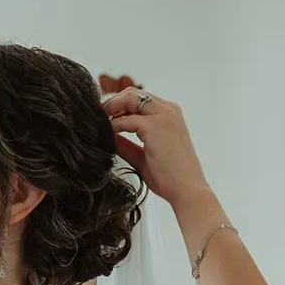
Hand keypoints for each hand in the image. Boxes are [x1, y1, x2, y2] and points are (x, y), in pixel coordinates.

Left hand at [102, 87, 212, 208]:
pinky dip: (113, 125)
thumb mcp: (144, 156)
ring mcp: (164, 116)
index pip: (140, 99)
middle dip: (112, 102)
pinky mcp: (156, 126)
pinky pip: (126, 119)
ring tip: (99, 122)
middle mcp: (169, 110)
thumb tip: (108, 137)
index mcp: (170, 115)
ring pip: (129, 98)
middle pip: (133, 93)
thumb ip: (127, 144)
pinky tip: (107, 135)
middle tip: (97, 116)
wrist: (187, 190)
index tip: (105, 117)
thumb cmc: (171, 177)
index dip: (119, 106)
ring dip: (111, 108)